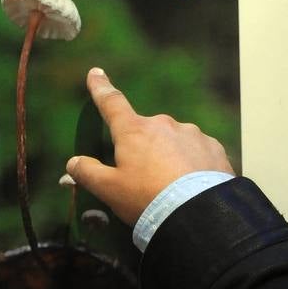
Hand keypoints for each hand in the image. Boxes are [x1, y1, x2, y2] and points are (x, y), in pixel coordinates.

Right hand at [66, 68, 235, 225]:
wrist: (198, 214)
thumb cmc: (148, 200)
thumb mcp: (110, 190)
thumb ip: (88, 174)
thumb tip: (73, 163)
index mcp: (134, 131)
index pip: (111, 104)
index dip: (101, 89)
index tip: (96, 74)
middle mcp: (164, 125)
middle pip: (146, 133)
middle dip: (144, 151)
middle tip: (146, 182)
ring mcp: (192, 135)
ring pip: (174, 143)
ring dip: (171, 159)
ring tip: (173, 190)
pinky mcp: (214, 149)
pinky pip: (198, 154)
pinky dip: (193, 167)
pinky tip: (193, 188)